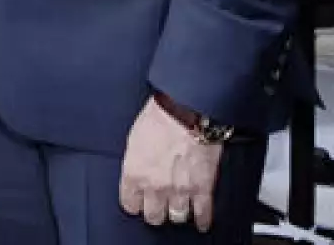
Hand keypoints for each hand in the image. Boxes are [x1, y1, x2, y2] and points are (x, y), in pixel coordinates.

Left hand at [118, 97, 222, 230]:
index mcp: (134, 173)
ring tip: (178, 208)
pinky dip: (203, 220)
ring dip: (177, 212)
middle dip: (155, 212)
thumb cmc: (159, 117)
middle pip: (154, 216)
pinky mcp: (203, 188)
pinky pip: (203, 214)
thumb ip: (135, 162)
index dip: (134, 203)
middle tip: (158, 206)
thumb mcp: (134, 139)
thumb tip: (136, 172)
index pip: (130, 204)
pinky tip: (201, 222)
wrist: (186, 110)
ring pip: (177, 217)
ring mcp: (180, 190)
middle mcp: (155, 186)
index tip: (138, 202)